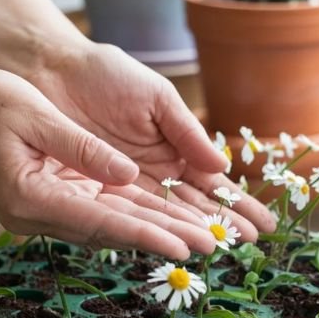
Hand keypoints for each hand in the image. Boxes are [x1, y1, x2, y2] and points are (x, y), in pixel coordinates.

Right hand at [0, 64, 222, 258]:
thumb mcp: (37, 116)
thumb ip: (82, 148)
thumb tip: (127, 175)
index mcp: (31, 195)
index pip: (101, 221)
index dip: (146, 235)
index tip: (184, 247)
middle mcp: (38, 213)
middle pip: (113, 230)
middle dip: (162, 239)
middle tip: (210, 249)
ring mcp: (44, 210)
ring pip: (111, 225)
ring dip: (154, 232)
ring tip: (199, 240)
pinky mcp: (52, 200)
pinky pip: (101, 213)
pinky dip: (134, 218)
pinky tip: (164, 223)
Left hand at [28, 42, 276, 239]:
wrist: (55, 70)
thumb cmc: (108, 75)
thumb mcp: (157, 98)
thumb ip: (186, 132)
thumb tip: (222, 164)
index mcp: (175, 148)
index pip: (212, 181)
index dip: (237, 201)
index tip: (263, 222)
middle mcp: (156, 173)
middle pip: (194, 204)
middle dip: (223, 222)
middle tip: (250, 243)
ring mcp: (128, 185)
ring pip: (165, 213)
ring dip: (191, 230)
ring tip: (218, 247)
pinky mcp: (98, 191)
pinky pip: (128, 213)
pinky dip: (150, 227)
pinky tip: (172, 243)